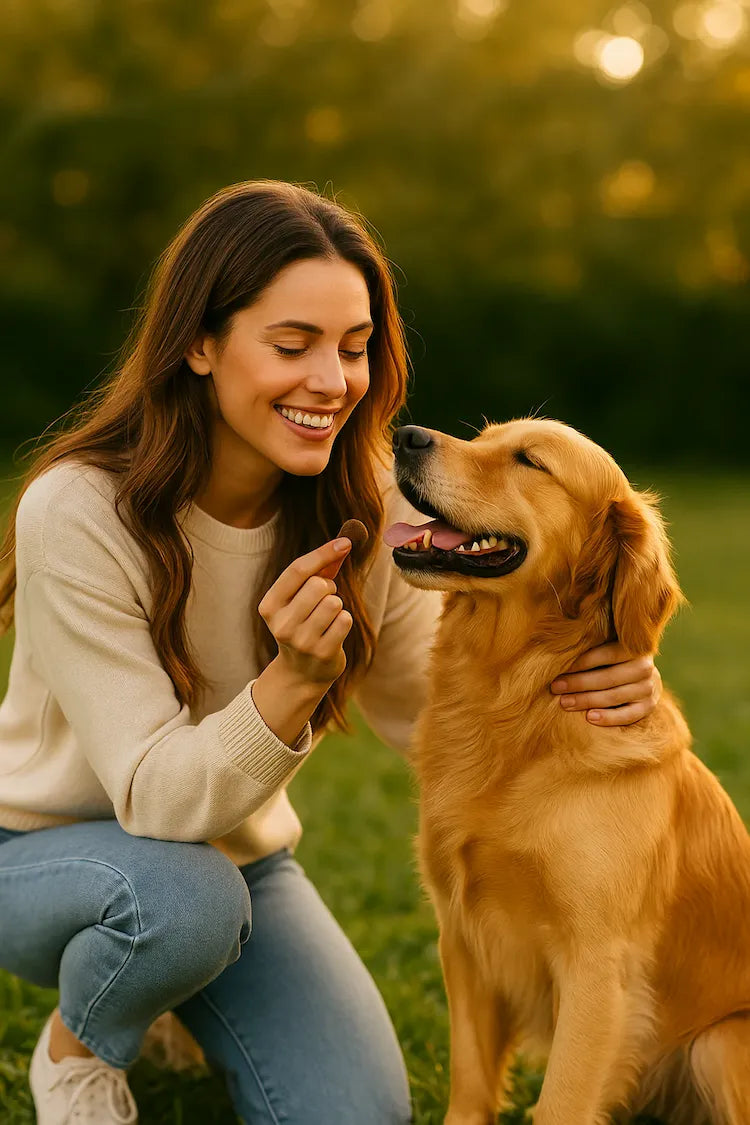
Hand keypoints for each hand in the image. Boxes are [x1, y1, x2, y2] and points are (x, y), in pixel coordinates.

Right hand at [258, 536, 353, 684]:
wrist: (301, 672)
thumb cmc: (304, 623)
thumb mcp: (301, 597)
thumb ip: (320, 569)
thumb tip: (345, 542)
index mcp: (269, 606)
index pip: (297, 570)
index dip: (323, 553)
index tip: (346, 542)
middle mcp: (281, 624)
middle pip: (319, 585)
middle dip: (329, 588)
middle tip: (324, 601)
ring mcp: (301, 641)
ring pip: (334, 602)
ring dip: (337, 606)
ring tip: (327, 618)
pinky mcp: (322, 653)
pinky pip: (345, 620)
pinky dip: (344, 621)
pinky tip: (334, 632)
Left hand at [550, 642, 661, 725]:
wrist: (641, 677)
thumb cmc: (613, 659)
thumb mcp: (607, 647)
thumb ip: (591, 647)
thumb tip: (557, 652)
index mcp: (633, 647)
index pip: (605, 654)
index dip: (580, 662)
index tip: (557, 668)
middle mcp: (645, 667)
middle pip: (608, 677)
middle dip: (578, 683)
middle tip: (555, 687)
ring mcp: (648, 688)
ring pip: (614, 696)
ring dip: (587, 701)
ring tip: (564, 703)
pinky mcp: (648, 707)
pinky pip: (627, 715)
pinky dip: (608, 718)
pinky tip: (589, 718)